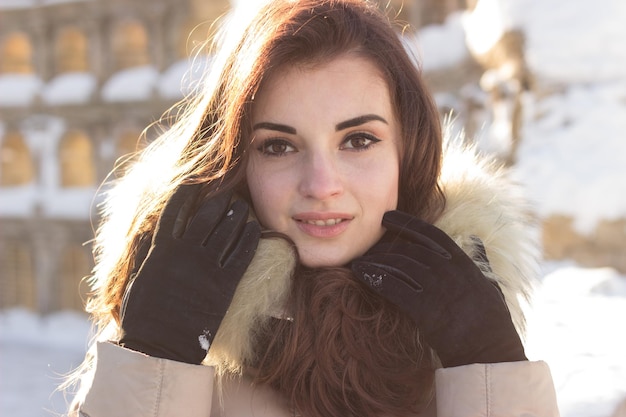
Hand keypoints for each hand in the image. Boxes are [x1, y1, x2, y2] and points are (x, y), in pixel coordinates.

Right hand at [120, 184, 260, 363]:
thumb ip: (146, 249)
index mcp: (161, 248)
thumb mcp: (139, 274)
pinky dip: (249, 239)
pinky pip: (241, 255)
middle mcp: (184, 252)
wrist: (158, 345)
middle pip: (207, 214)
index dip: (188, 191)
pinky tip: (256, 230)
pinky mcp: (223, 285)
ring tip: (243, 207)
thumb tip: (149, 227)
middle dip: (219, 199)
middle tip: (228, 191)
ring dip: (237, 215)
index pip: (176, 209)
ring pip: (227, 231)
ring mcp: (205, 267)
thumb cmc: (143, 313)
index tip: (197, 180)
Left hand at [351, 210, 525, 367]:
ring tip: (360, 262)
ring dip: (375, 261)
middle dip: (385, 247)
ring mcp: (435, 287)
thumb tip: (476, 240)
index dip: (405, 222)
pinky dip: (374, 277)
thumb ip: (481, 259)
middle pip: (408, 249)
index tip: (387, 217)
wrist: (488, 349)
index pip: (429, 233)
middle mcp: (447, 269)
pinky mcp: (423, 307)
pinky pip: (393, 287)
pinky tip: (361, 273)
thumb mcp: (489, 283)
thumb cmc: (490, 320)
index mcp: (462, 261)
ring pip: (398, 265)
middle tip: (368, 248)